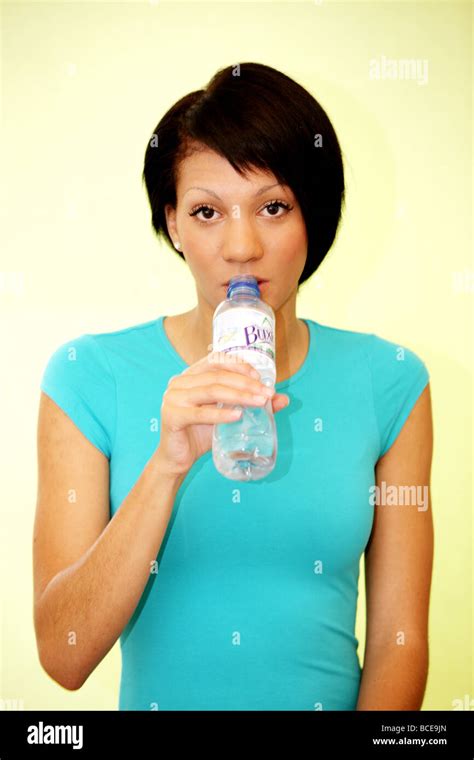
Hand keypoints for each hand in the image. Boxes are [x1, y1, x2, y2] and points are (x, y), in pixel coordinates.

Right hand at [155, 351, 288, 476]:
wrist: (178, 458)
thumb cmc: (201, 433)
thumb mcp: (228, 415)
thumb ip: (250, 404)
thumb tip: (283, 399)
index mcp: (190, 375)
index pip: (216, 360)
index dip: (239, 365)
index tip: (259, 377)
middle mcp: (179, 382)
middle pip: (217, 376)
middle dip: (245, 383)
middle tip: (266, 393)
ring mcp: (173, 398)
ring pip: (211, 390)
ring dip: (238, 396)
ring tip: (258, 402)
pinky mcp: (172, 416)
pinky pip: (200, 413)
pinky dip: (220, 414)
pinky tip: (237, 416)